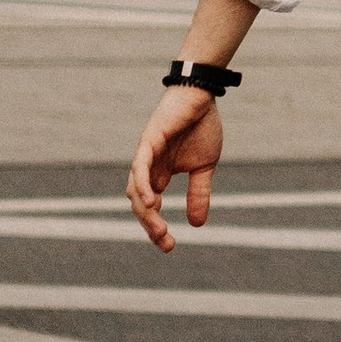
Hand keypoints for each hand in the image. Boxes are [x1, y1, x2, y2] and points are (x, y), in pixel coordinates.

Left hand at [127, 85, 223, 251]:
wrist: (201, 95)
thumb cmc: (201, 126)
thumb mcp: (204, 167)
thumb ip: (199, 193)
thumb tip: (196, 224)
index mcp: (158, 175)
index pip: (150, 208)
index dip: (156, 227)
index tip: (169, 245)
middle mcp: (147, 168)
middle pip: (139, 204)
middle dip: (150, 225)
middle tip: (166, 242)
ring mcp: (145, 155)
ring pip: (136, 190)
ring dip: (145, 212)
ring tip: (159, 229)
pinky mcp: (148, 141)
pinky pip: (140, 168)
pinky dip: (144, 186)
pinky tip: (152, 202)